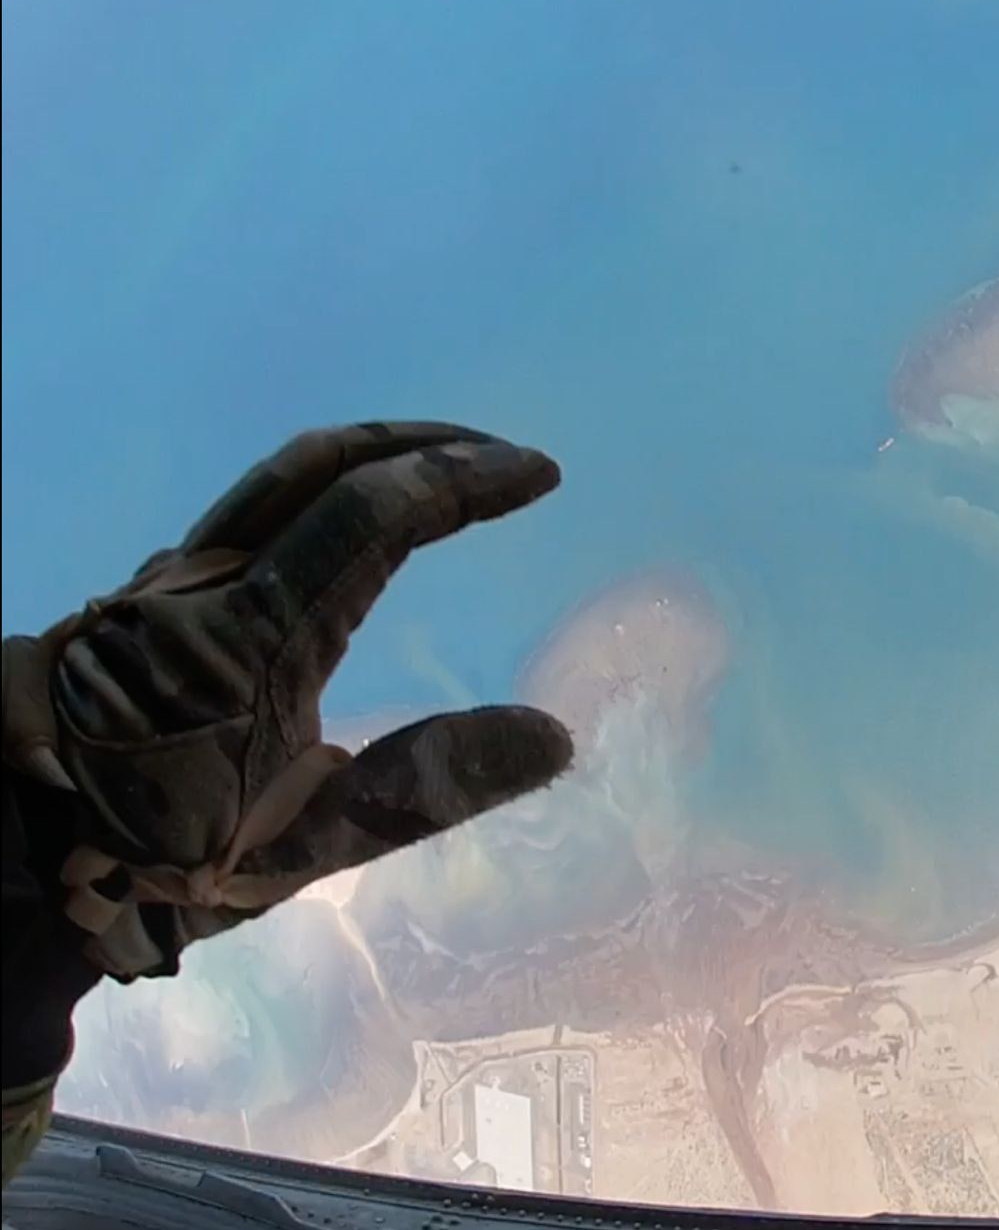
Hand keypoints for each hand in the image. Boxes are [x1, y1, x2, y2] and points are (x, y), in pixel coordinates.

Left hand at [1, 423, 573, 977]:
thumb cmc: (151, 858)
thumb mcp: (302, 846)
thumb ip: (427, 785)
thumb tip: (552, 737)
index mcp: (256, 634)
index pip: (377, 515)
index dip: (464, 481)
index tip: (535, 475)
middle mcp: (208, 582)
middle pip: (324, 463)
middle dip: (425, 442)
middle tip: (500, 455)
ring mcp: (166, 582)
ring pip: (275, 478)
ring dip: (368, 455)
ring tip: (433, 467)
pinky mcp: (144, 598)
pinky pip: (245, 514)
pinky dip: (318, 492)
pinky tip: (340, 530)